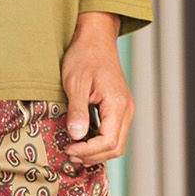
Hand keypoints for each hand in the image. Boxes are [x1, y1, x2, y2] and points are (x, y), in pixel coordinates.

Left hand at [60, 11, 132, 164]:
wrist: (95, 39)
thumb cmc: (84, 57)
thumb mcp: (75, 83)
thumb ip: (77, 111)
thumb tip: (76, 136)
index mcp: (117, 104)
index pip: (109, 141)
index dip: (88, 151)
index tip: (68, 149)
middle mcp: (126, 110)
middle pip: (116, 147)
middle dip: (92, 156)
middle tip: (69, 153)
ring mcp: (124, 110)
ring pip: (117, 144)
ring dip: (96, 152)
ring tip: (73, 150)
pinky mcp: (118, 109)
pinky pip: (113, 134)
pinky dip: (99, 143)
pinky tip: (82, 141)